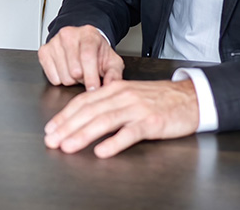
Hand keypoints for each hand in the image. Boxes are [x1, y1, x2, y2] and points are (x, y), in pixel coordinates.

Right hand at [38, 25, 123, 89]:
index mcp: (88, 34)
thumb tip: (111, 85)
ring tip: (77, 71)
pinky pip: (52, 78)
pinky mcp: (44, 51)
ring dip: (72, 80)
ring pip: (64, 76)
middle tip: (87, 73)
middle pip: (74, 70)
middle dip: (83, 78)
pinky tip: (66, 70)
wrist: (83, 42)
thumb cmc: (97, 52)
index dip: (91, 76)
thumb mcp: (112, 61)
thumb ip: (114, 74)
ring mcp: (54, 41)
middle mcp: (69, 34)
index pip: (87, 57)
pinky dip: (60, 79)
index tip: (93, 89)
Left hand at [44, 78, 199, 157]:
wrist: (189, 97)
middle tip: (52, 141)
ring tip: (68, 146)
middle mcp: (122, 96)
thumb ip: (108, 103)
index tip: (51, 128)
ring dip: (83, 135)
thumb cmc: (158, 99)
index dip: (65, 115)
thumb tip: (84, 117)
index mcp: (114, 88)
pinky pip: (130, 133)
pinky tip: (102, 151)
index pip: (83, 101)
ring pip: (104, 120)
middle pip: (89, 111)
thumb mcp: (129, 95)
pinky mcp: (151, 122)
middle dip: (67, 127)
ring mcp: (136, 108)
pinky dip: (114, 142)